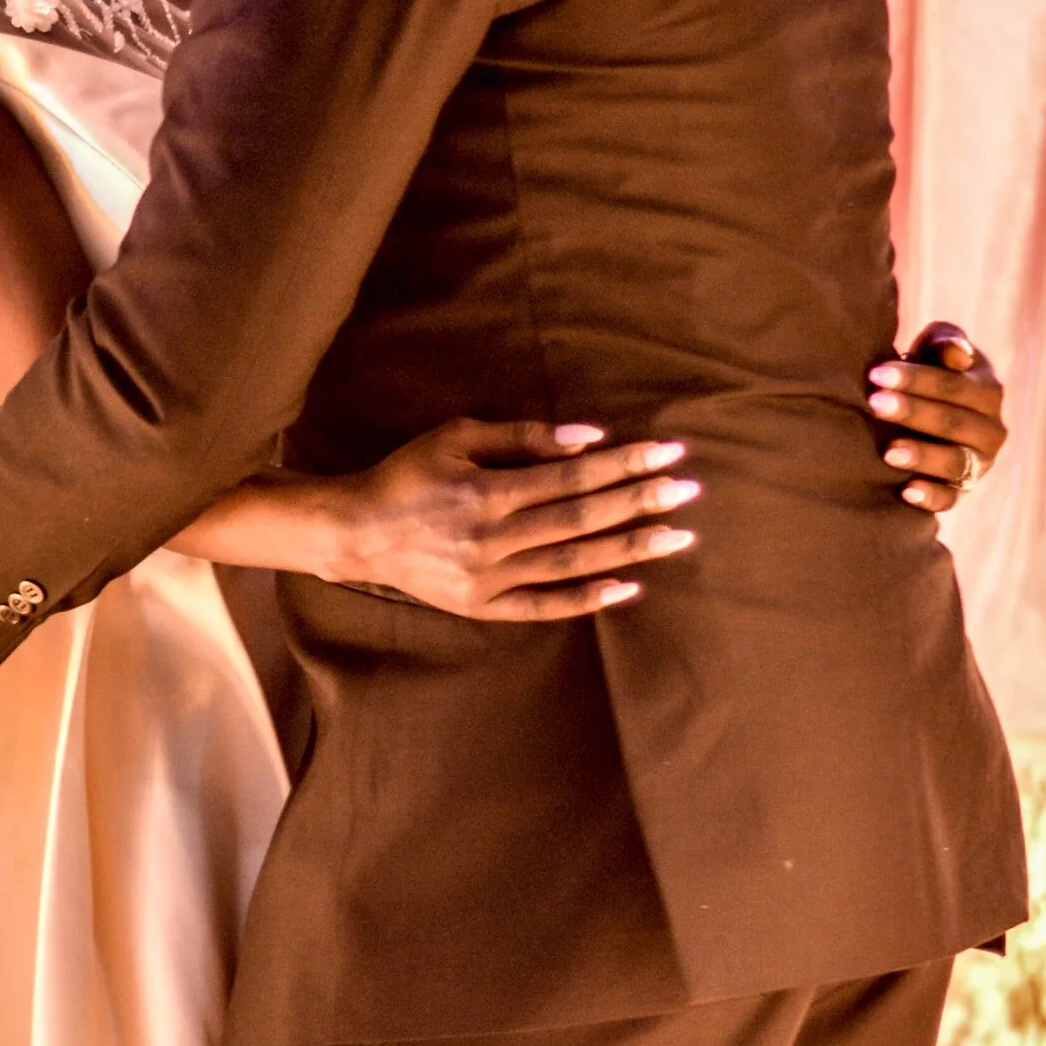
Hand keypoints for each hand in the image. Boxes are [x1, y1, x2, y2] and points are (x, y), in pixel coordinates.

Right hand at [323, 420, 697, 621]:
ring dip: (629, 549)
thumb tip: (589, 438)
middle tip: (689, 490)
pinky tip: (629, 587)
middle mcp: (493, 539)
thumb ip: (525, 438)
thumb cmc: (408, 474)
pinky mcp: (483, 607)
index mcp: (488, 492)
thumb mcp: (457, 437)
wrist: (355, 532)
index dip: (624, 464)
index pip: (572, 477)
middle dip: (640, 501)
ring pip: (573, 563)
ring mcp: (489, 579)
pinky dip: (588, 599)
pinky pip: (544, 606)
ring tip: (677, 536)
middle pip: (582, 519)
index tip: (667, 453)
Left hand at [866, 322, 1006, 513]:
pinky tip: (906, 492)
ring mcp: (979, 464)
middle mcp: (991, 430)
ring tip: (888, 452)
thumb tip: (957, 354)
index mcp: (988, 391)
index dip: (917, 380)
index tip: (878, 374)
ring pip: (955, 462)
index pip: (955, 386)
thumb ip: (946, 341)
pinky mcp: (961, 491)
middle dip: (912, 412)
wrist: (923, 411)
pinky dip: (931, 497)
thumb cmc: (927, 369)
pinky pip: (950, 499)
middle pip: (953, 423)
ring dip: (922, 456)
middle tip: (874, 404)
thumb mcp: (935, 348)